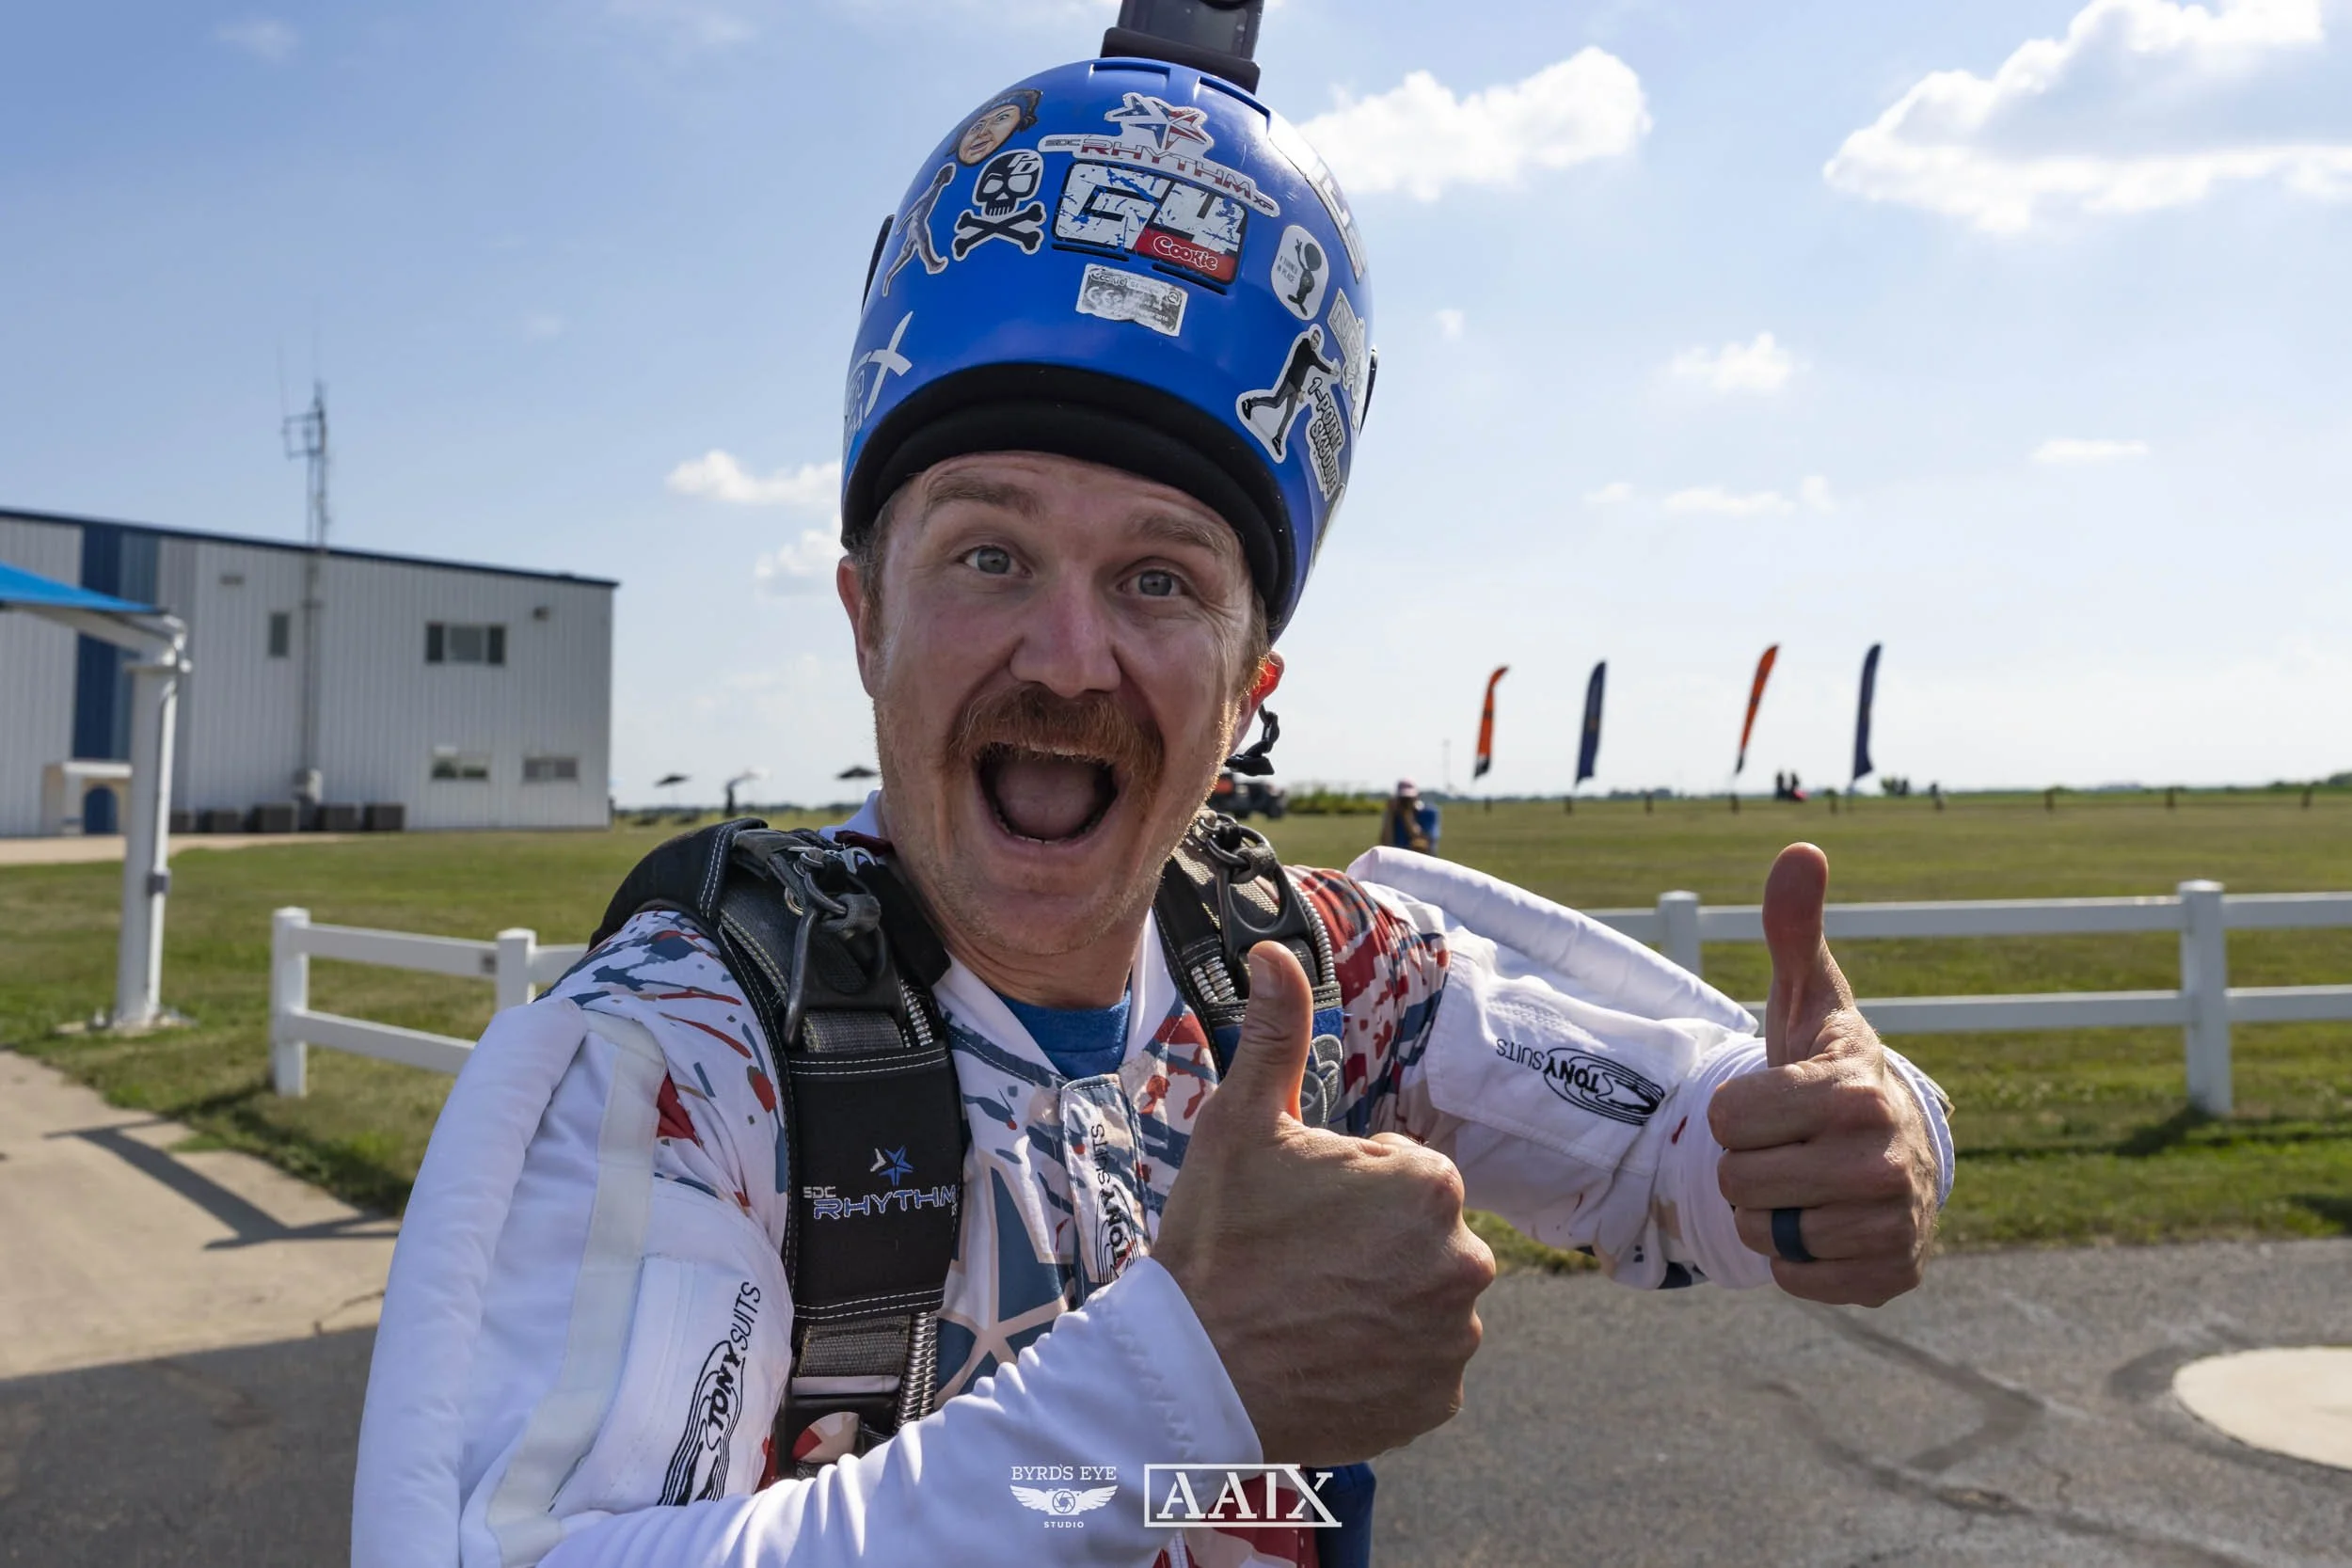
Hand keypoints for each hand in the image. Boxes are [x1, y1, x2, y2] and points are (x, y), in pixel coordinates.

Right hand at [1154, 942, 1494, 1462]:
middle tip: (1299, 1264)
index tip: (1297, 1215)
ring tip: (1309, 1311)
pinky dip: (1386, 1361)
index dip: (1347, 1188)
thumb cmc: (1216, 1246)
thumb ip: (1276, 1035)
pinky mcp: (1439, 1399)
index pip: (1403, 1170)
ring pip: (1425, 1297)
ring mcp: (1454, 1337)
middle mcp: (1464, 1260)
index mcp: (1428, 1183)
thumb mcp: (1241, 1126)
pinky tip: (1328, 1355)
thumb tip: (1276, 952)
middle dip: (1373, 1243)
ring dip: (1383, 1300)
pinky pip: (1422, 1364)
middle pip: (1421, 1234)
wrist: (1189, 1378)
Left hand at [1708, 843, 1940, 1305]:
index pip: (1728, 1118)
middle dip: (1748, 1164)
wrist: (1894, 1146)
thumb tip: (1801, 847)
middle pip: (1739, 1180)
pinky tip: (1824, 1224)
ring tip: (1805, 1181)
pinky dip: (1796, 1260)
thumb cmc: (1829, 1068)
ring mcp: (1894, 1221)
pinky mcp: (1894, 1273)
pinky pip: (1797, 1279)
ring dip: (1768, 1213)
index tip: (1772, 1100)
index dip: (1735, 1111)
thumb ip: (1794, 928)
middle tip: (1787, 1145)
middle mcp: (1884, 1157)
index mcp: (1854, 1088)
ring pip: (1762, 1233)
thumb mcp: (1808, 998)